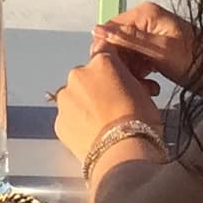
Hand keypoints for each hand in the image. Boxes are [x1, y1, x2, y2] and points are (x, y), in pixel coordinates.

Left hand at [51, 49, 165, 172]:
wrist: (123, 152)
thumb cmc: (140, 121)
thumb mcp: (143, 92)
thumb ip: (127, 79)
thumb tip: (124, 82)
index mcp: (102, 62)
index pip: (104, 51)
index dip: (113, 65)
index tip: (118, 78)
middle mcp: (78, 75)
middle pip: (87, 76)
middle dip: (97, 88)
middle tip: (114, 106)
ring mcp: (65, 99)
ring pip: (74, 97)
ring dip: (84, 106)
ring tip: (102, 125)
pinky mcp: (59, 121)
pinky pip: (68, 118)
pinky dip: (77, 124)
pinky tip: (92, 135)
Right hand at [92, 2, 202, 96]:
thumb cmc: (197, 61)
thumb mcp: (159, 51)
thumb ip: (128, 39)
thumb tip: (96, 29)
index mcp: (145, 14)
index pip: (110, 28)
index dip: (106, 50)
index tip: (107, 71)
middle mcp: (146, 21)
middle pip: (117, 43)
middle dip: (120, 64)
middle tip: (130, 82)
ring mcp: (151, 36)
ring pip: (126, 55)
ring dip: (130, 72)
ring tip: (144, 87)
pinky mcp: (156, 52)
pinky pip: (137, 62)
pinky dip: (140, 75)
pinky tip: (149, 87)